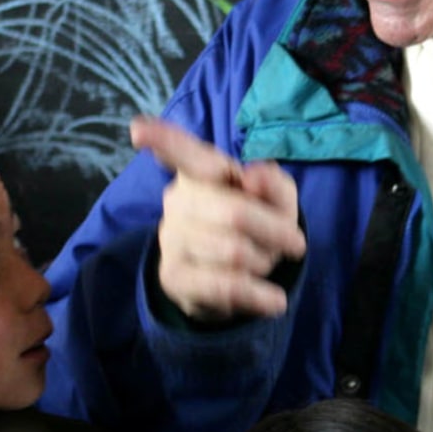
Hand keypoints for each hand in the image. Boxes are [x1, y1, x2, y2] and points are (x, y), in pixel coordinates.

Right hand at [132, 116, 305, 321]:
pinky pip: (225, 287)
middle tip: (293, 243)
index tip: (138, 130)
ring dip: (266, 262)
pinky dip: (258, 296)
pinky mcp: (173, 276)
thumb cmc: (256, 224)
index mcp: (200, 170)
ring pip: (235, 253)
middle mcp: (178, 200)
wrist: (234, 277)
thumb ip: (273, 182)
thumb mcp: (278, 200)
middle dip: (276, 233)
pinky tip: (274, 301)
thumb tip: (252, 175)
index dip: (160, 139)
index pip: (180, 151)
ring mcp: (171, 238)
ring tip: (267, 264)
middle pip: (236, 214)